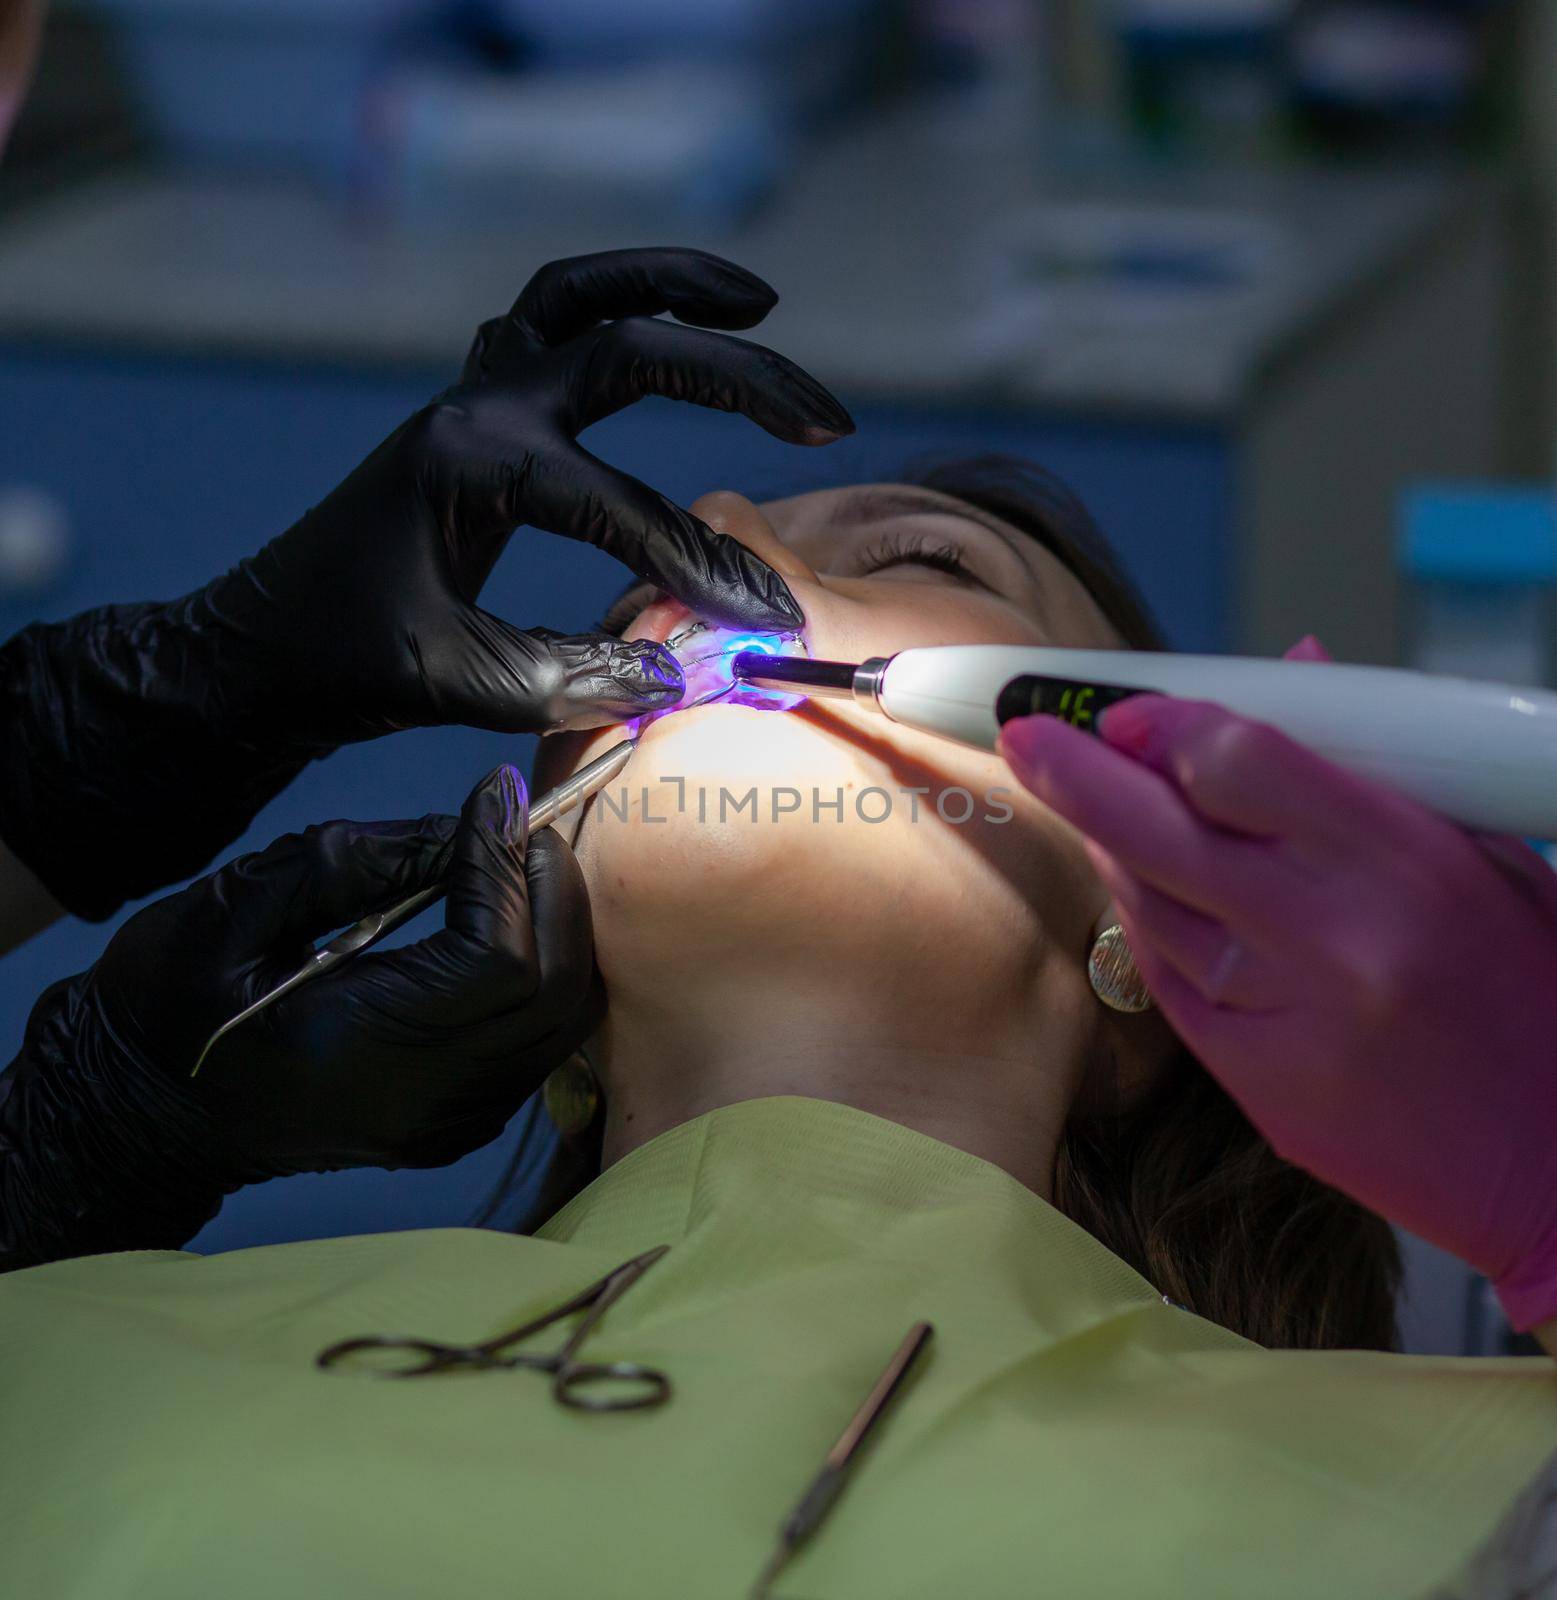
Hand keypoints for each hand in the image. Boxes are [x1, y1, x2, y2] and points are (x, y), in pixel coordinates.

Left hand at [0, 248, 851, 917]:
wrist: (258, 648)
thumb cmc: (343, 665)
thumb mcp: (457, 683)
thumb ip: (574, 680)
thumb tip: (685, 673)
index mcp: (468, 463)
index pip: (620, 506)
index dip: (703, 566)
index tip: (770, 620)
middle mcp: (475, 407)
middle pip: (627, 348)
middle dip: (736, 378)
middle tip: (825, 418)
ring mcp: (470, 396)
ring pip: (579, 296)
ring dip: (670, 285)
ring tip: (759, 301)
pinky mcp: (470, 411)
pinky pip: (548, 323)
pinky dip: (615, 305)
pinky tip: (668, 324)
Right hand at [0, 766, 594, 1266]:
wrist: (143, 1113)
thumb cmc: (166, 1006)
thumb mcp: (231, 909)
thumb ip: (350, 862)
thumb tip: (462, 828)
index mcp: (358, 1053)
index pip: (495, 960)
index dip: (506, 867)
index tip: (495, 795)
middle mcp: (423, 1103)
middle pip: (555, 990)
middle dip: (552, 889)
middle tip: (519, 820)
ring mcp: (449, 1122)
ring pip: (566, 1019)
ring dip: (562, 927)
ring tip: (519, 859)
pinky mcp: (459, 1120)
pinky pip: (544, 1041)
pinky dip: (549, 970)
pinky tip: (510, 919)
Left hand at [999, 638, 1556, 1331]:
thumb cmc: (1538, 999)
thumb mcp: (1489, 857)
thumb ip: (1377, 768)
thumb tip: (1295, 665)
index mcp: (1399, 862)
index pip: (1237, 762)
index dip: (1164, 725)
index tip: (1126, 710)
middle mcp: (1329, 936)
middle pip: (1160, 831)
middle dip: (1076, 773)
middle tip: (1025, 737)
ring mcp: (1282, 1016)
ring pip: (1150, 906)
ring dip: (1108, 846)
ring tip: (1085, 801)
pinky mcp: (1254, 1083)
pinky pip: (1167, 981)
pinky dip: (1143, 924)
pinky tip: (1134, 887)